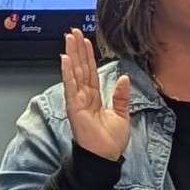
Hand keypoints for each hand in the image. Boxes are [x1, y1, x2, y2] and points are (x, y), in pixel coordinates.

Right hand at [60, 27, 132, 158]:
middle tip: (73, 31)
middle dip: (77, 49)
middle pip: (80, 68)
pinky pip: (70, 87)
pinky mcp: (74, 108)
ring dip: (71, 54)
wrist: (105, 158)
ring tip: (69, 38)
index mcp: (95, 98)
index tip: (85, 40)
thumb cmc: (110, 142)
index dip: (88, 55)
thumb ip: (121, 96)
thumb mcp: (122, 115)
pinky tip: (65, 59)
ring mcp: (77, 101)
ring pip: (74, 73)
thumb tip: (124, 78)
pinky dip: (67, 73)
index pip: (90, 71)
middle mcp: (84, 97)